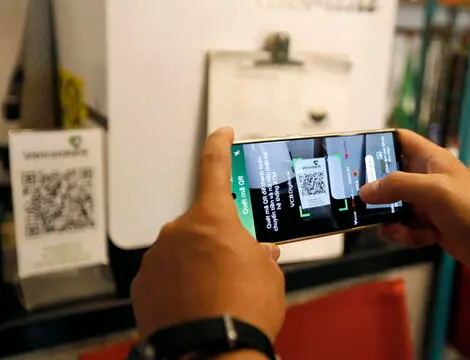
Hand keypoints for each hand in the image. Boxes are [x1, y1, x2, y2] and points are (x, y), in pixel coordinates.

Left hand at [131, 128, 285, 341]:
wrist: (212, 350)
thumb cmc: (243, 310)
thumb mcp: (269, 276)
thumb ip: (260, 255)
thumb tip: (259, 253)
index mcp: (214, 218)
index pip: (214, 167)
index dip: (219, 145)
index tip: (222, 133)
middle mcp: (179, 231)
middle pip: (200, 223)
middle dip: (216, 238)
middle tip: (233, 265)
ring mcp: (157, 257)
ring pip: (181, 250)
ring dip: (196, 263)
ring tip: (216, 293)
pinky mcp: (143, 284)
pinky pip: (164, 274)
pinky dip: (177, 284)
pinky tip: (194, 303)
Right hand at [360, 129, 469, 269]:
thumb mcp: (433, 190)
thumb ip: (398, 186)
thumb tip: (365, 191)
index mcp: (429, 159)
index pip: (398, 139)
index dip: (377, 142)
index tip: (354, 153)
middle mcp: (425, 178)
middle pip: (387, 177)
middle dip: (374, 191)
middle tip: (360, 202)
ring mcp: (426, 203)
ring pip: (392, 207)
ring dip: (390, 220)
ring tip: (399, 229)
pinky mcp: (428, 225)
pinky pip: (404, 228)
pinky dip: (407, 235)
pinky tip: (423, 239)